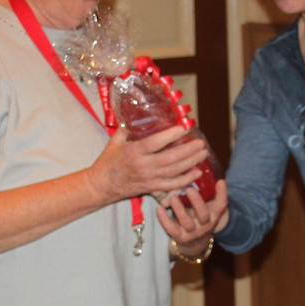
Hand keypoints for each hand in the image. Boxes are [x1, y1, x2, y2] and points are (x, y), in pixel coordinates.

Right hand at [90, 125, 210, 203]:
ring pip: (175, 171)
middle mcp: (144, 166)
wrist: (102, 185)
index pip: (155, 143)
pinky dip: (186, 179)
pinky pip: (173, 185)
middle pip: (171, 158)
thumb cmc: (108, 162)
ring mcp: (149, 178)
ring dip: (191, 163)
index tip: (183, 128)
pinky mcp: (152, 188)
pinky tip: (197, 173)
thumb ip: (127, 129)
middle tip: (201, 143)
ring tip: (203, 154)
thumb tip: (137, 117)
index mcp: (134, 152)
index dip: (170, 136)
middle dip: (189, 150)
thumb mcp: (115, 141)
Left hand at [157, 179, 229, 252]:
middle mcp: (205, 224)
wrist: (195, 242)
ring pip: (186, 222)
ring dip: (179, 209)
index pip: (221, 204)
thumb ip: (206, 191)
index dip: (222, 193)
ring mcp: (193, 232)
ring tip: (173, 197)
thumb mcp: (207, 206)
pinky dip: (164, 219)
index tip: (220, 181)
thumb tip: (198, 166)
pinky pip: (171, 229)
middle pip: (203, 215)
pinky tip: (159, 208)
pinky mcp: (180, 237)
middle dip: (197, 202)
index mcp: (214, 215)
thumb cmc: (199, 216)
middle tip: (189, 189)